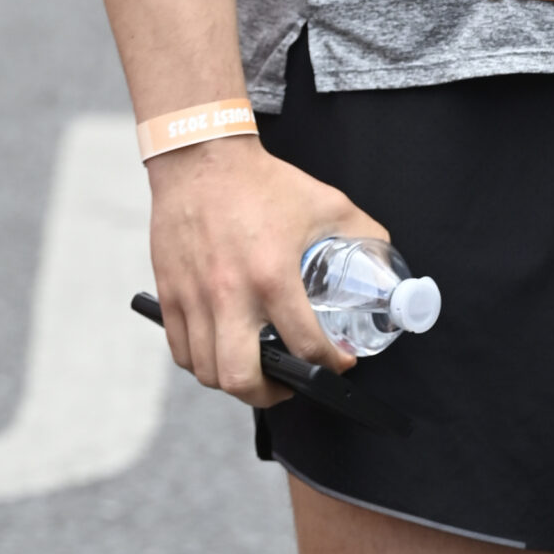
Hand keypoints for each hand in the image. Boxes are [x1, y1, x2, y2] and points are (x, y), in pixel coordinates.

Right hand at [148, 135, 386, 405]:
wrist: (201, 159)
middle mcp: (229, 295)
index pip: (303, 345)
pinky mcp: (169, 296)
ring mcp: (194, 299)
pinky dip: (202, 364)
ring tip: (258, 369)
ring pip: (207, 373)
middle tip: (290, 383)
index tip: (338, 364)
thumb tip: (384, 264)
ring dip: (236, 382)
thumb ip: (363, 234)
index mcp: (272, 275)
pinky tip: (223, 351)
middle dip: (273, 394)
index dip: (329, 365)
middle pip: (242, 378)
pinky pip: (180, 352)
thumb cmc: (264, 182)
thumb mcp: (327, 203)